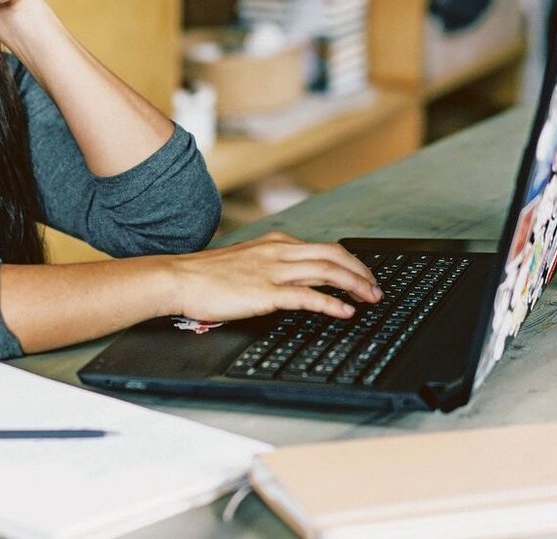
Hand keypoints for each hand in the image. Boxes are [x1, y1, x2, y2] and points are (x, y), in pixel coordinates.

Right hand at [165, 231, 381, 321]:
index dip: (349, 262)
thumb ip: (270, 266)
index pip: (323, 247)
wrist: (179, 279)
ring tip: (370, 299)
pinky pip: (307, 296)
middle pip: (333, 255)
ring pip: (327, 271)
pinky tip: (344, 312)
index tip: (363, 276)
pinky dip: (331, 303)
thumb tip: (291, 280)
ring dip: (354, 285)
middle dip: (360, 272)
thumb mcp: (245, 261)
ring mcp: (273, 270)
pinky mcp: (266, 292)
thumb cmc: (206, 276)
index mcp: (275, 243)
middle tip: (376, 289)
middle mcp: (278, 252)